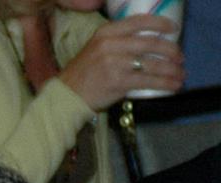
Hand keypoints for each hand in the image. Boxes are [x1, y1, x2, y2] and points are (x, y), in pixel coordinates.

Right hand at [60, 15, 183, 109]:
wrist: (65, 97)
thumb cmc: (82, 75)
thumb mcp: (96, 49)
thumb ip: (118, 43)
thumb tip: (145, 44)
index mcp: (106, 32)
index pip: (139, 21)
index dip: (161, 24)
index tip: (174, 29)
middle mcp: (112, 44)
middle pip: (150, 43)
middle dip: (171, 50)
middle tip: (180, 57)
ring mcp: (115, 63)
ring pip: (152, 63)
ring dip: (171, 69)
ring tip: (181, 74)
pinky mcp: (118, 82)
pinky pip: (147, 81)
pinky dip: (164, 83)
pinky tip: (173, 86)